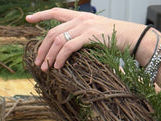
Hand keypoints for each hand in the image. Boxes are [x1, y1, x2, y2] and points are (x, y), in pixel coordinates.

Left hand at [25, 8, 142, 70]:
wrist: (132, 38)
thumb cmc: (113, 40)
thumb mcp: (93, 34)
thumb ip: (78, 37)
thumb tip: (62, 51)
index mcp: (80, 17)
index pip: (56, 12)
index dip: (41, 16)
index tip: (28, 20)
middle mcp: (80, 19)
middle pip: (52, 32)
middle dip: (42, 49)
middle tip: (38, 63)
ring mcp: (85, 26)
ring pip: (58, 40)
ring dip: (49, 56)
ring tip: (46, 68)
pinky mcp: (90, 36)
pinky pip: (68, 47)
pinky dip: (60, 58)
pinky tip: (57, 67)